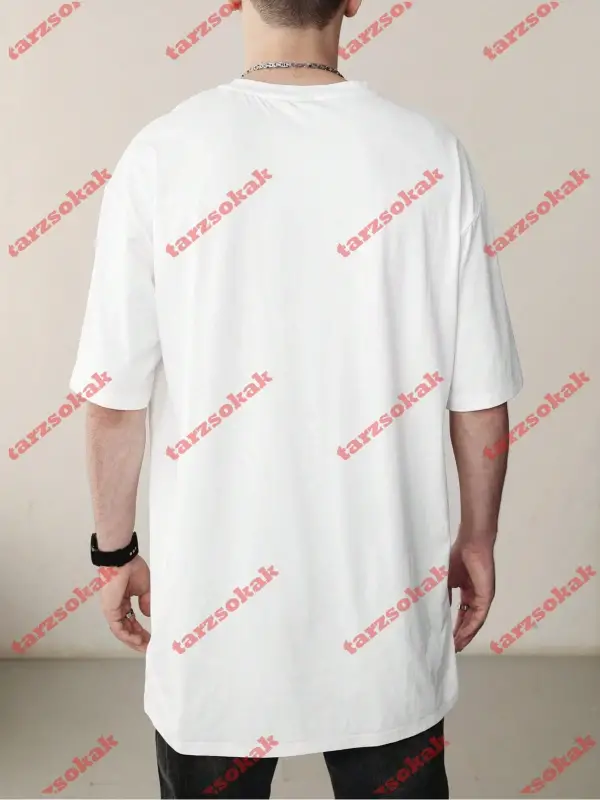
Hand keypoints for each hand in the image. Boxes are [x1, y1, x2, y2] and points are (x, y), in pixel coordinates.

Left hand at [101, 555, 150, 652]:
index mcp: (123, 602)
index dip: (141, 631)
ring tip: (146, 647)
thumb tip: (149, 614)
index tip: (151, 638)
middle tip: (149, 647)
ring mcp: (112, 611)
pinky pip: (118, 628)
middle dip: (138, 640)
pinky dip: (128, 636)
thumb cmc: (131, 568)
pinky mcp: (110, 611)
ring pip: (122, 632)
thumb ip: (146, 601)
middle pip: (127, 629)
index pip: (131, 621)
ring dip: (134, 641)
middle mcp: (116, 608)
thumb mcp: (144, 587)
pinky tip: (138, 641)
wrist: (122, 560)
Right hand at [448, 536, 494, 651]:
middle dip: (459, 635)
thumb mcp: (446, 580)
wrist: (471, 544)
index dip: (454, 626)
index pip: (461, 613)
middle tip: (450, 648)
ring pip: (473, 622)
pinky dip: (470, 628)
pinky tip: (462, 637)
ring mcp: (482, 597)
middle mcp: (475, 597)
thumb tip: (435, 611)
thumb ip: (443, 595)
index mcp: (466, 591)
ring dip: (465, 635)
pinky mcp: (486, 597)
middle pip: (468, 621)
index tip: (445, 638)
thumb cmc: (457, 557)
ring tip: (455, 648)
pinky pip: (478, 617)